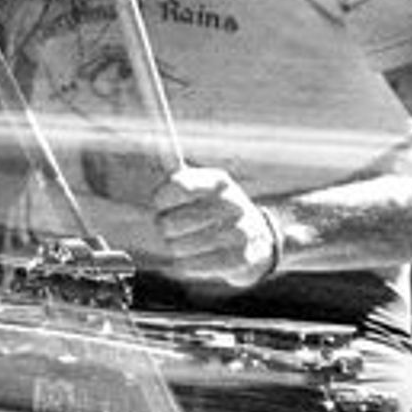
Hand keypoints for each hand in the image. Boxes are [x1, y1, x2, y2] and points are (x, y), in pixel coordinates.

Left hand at [149, 161, 286, 290]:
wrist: (258, 238)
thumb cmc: (215, 209)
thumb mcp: (199, 186)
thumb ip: (176, 181)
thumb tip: (154, 145)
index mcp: (217, 181)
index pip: (176, 187)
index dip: (161, 200)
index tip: (162, 203)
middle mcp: (232, 204)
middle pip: (169, 223)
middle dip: (165, 227)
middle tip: (173, 228)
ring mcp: (239, 232)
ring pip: (178, 247)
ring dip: (176, 248)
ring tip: (187, 243)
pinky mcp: (241, 259)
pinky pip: (194, 266)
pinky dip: (188, 265)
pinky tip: (193, 259)